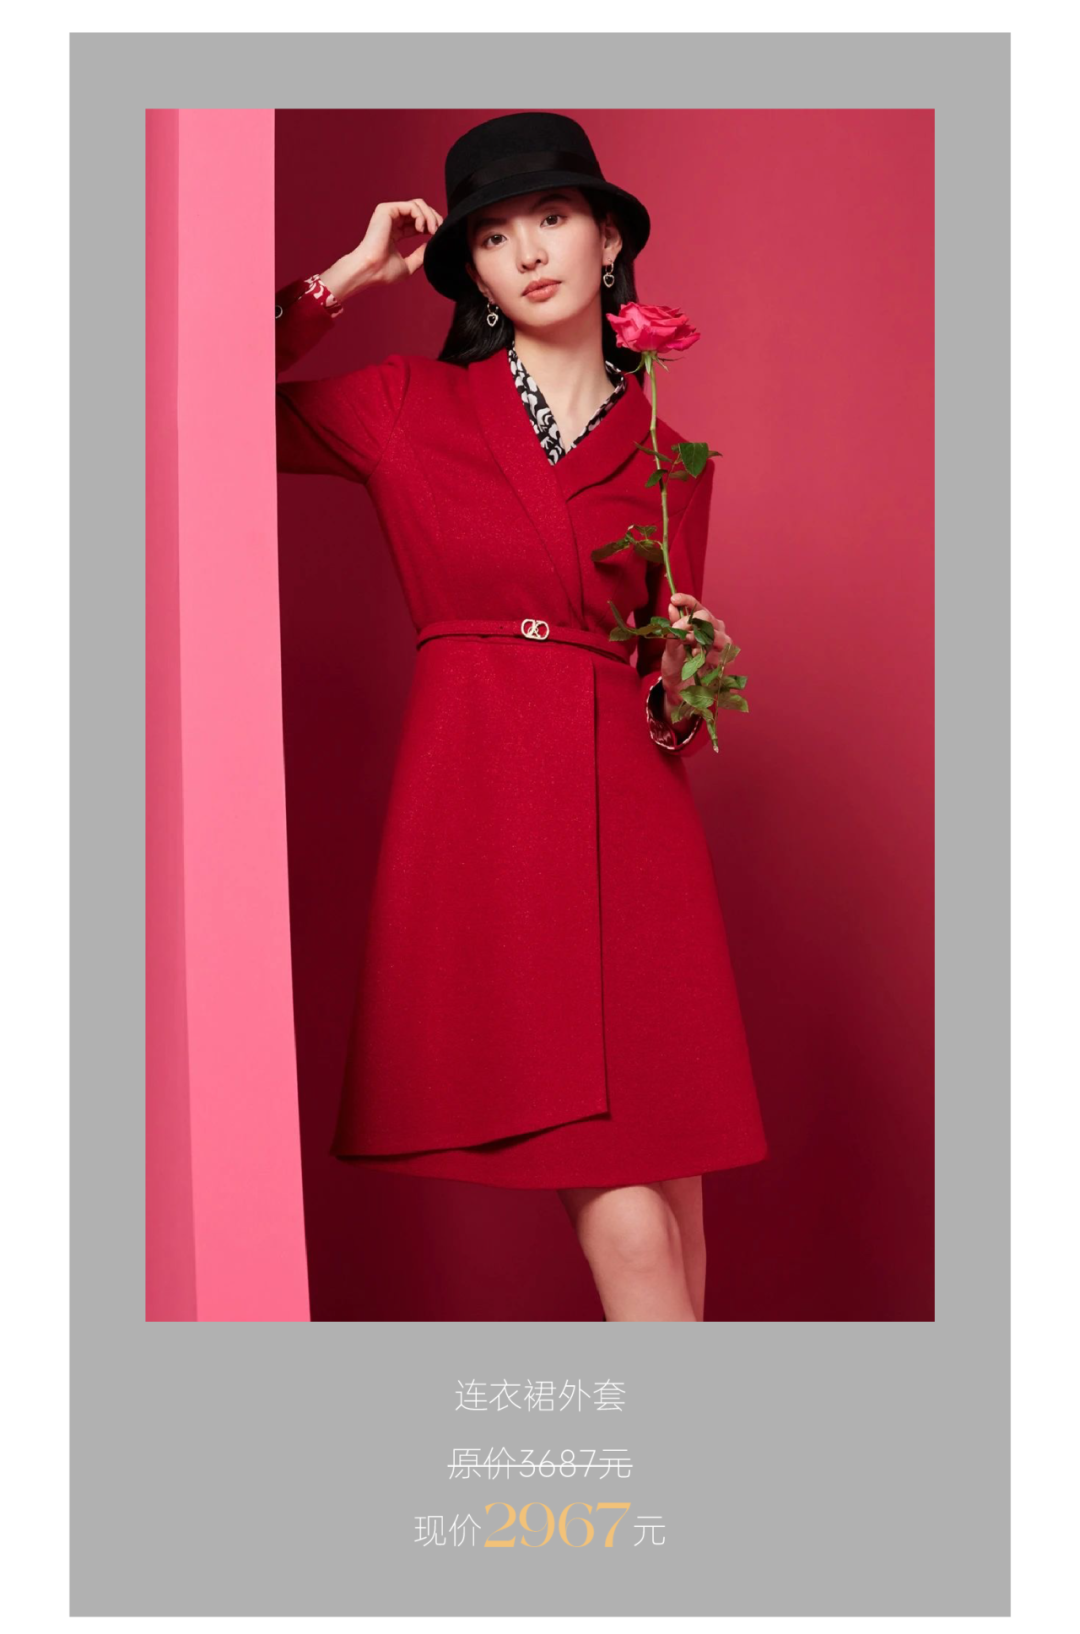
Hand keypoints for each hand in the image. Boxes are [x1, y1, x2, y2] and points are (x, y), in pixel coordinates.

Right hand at [356, 198, 444, 285]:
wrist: (371, 270)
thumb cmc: (384, 272)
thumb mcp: (409, 265)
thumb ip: (420, 254)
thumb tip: (432, 245)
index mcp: (395, 232)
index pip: (417, 222)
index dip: (431, 225)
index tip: (438, 235)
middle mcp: (391, 220)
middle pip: (420, 209)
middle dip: (434, 218)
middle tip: (439, 231)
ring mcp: (388, 214)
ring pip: (418, 204)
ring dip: (430, 217)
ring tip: (432, 231)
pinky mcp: (386, 210)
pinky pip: (412, 206)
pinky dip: (421, 216)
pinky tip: (422, 229)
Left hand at [660, 592, 728, 725]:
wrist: (678, 689)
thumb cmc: (676, 665)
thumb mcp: (670, 647)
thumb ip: (673, 628)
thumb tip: (671, 606)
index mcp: (702, 624)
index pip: (697, 607)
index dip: (687, 600)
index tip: (674, 599)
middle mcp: (715, 631)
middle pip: (708, 619)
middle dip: (693, 624)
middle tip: (681, 633)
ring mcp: (723, 646)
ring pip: (720, 637)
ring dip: (703, 644)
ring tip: (692, 651)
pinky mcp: (727, 662)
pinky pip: (723, 656)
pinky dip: (710, 659)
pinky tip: (700, 663)